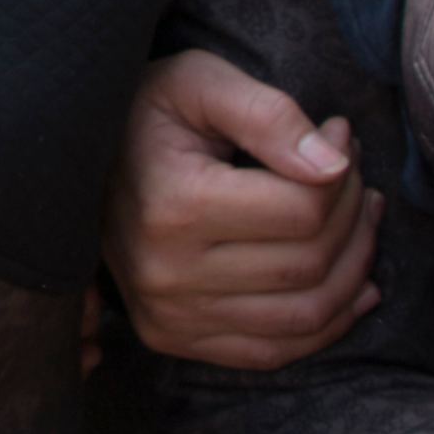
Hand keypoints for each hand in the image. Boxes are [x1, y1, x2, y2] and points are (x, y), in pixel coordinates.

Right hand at [102, 51, 379, 369]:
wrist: (72, 157)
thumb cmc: (148, 111)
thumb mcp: (199, 82)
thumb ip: (267, 113)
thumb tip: (335, 165)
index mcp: (171, 204)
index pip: (301, 210)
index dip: (344, 173)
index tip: (342, 136)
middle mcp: (165, 272)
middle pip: (309, 263)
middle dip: (354, 215)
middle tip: (356, 174)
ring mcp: (168, 314)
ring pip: (305, 313)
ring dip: (354, 267)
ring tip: (361, 219)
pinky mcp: (172, 338)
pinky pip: (275, 351)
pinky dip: (328, 323)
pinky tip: (350, 282)